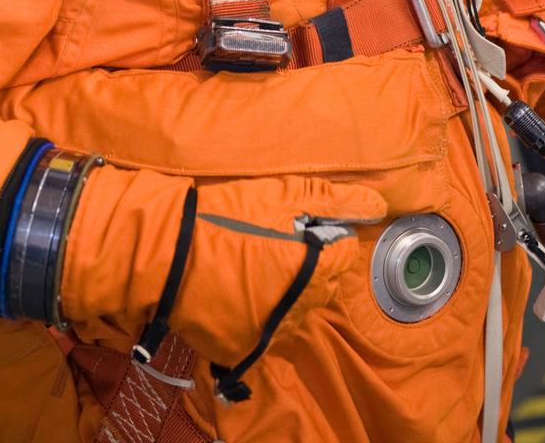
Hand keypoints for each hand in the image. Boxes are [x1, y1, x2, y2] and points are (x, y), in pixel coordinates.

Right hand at [169, 176, 385, 371]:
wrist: (167, 252)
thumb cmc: (227, 217)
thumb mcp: (283, 195)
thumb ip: (335, 201)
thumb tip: (377, 207)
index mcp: (314, 272)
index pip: (346, 257)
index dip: (327, 238)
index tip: (303, 226)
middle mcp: (299, 310)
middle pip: (323, 286)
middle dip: (311, 265)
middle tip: (278, 241)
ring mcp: (270, 333)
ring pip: (296, 311)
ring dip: (288, 292)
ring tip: (257, 265)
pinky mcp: (242, 349)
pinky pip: (264, 331)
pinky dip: (260, 313)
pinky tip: (240, 290)